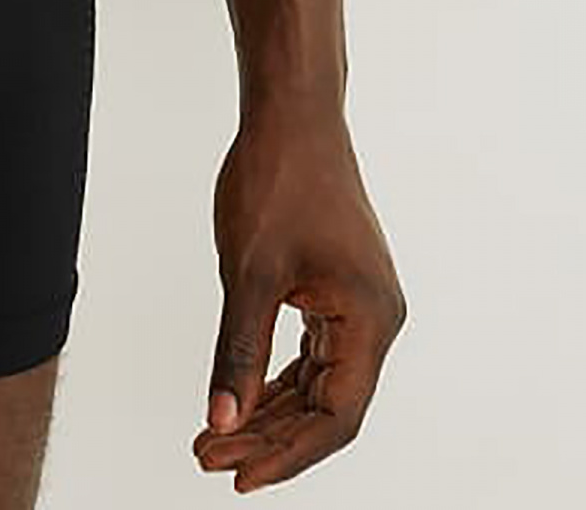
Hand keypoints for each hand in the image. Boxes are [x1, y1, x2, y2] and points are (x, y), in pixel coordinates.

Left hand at [192, 102, 404, 491]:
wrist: (292, 113)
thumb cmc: (277, 177)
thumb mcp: (249, 271)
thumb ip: (237, 351)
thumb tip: (222, 418)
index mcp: (370, 320)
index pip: (335, 418)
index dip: (288, 454)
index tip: (239, 476)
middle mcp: (376, 318)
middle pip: (327, 406)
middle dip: (269, 435)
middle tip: (209, 453)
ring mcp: (359, 303)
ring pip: (318, 382)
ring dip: (269, 410)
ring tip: (215, 434)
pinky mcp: (338, 288)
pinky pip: (313, 353)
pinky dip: (278, 377)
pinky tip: (244, 397)